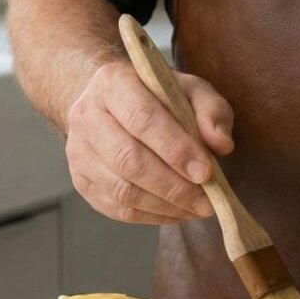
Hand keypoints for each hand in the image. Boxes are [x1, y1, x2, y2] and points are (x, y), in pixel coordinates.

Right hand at [64, 59, 234, 224]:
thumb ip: (211, 111)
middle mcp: (87, 116)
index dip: (176, 148)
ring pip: (122, 190)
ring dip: (165, 206)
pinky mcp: (81, 180)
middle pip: (129, 159)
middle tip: (208, 200)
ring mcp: (78, 151)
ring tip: (198, 208)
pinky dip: (152, 216)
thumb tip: (221, 144)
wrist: (113, 104)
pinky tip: (177, 212)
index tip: (206, 172)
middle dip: (174, 186)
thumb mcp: (191, 89)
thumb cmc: (158, 96)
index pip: (142, 118)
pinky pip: (117, 208)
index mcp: (113, 83)